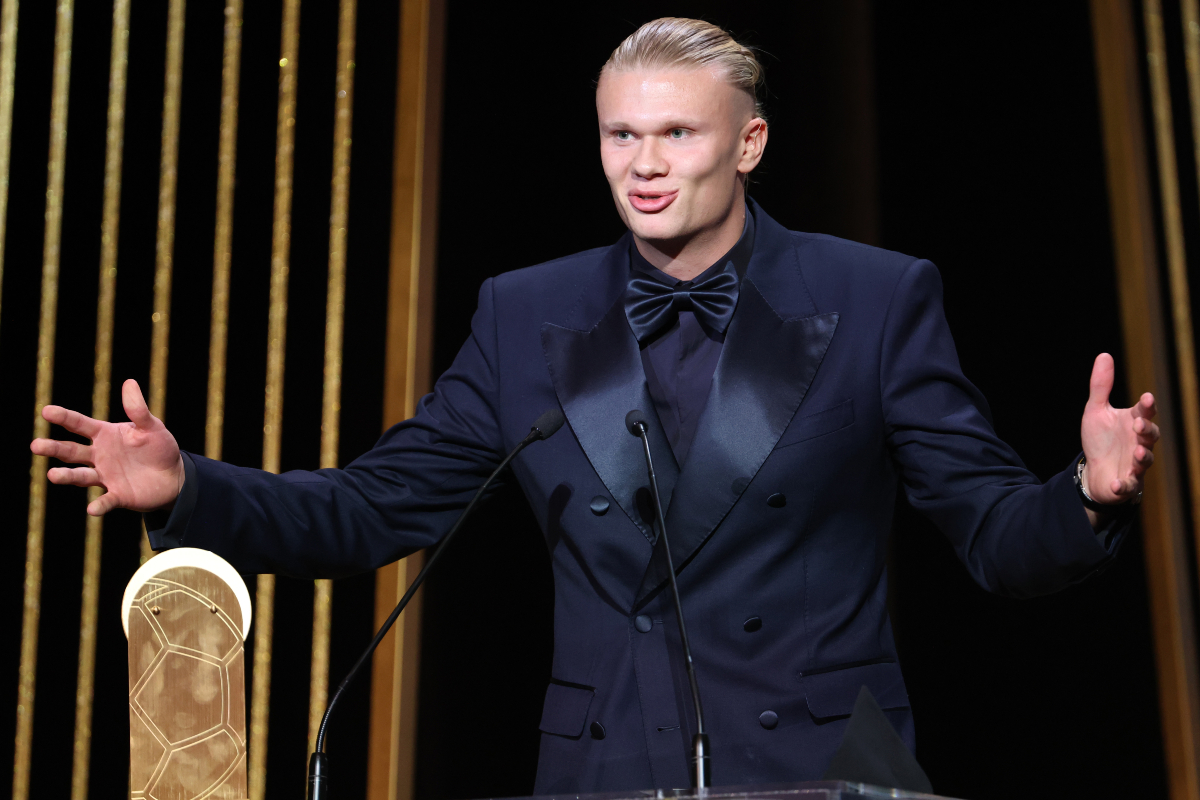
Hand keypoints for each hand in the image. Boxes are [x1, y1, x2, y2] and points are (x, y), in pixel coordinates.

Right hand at [30, 379, 184, 515]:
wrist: (174, 476)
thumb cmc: (160, 448)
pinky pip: (106, 501)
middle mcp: (99, 456)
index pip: (80, 425)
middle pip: (71, 451)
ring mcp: (106, 476)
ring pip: (81, 476)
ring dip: (67, 476)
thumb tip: (129, 383)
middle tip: (36, 445)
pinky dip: (99, 505)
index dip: (64, 417)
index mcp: (105, 435)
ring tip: (52, 475)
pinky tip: (92, 509)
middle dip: (53, 448)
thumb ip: (138, 410)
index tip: (46, 411)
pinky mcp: (118, 495)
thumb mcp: (152, 427)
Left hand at [1080, 353, 1159, 507]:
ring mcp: (1135, 464)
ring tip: (1138, 452)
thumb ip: (1101, 386)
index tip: (1145, 398)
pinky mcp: (1126, 483)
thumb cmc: (1100, 439)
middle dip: (1146, 430)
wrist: (1094, 471)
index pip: (1145, 412)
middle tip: (1138, 425)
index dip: (1147, 406)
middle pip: (1150, 435)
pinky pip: (1128, 485)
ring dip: (1143, 456)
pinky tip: (1117, 483)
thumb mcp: (1096, 411)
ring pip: (1145, 460)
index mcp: (1133, 422)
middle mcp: (1139, 442)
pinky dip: (1123, 485)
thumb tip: (1104, 355)